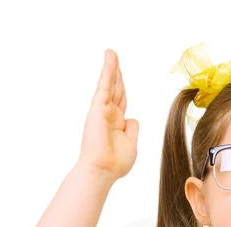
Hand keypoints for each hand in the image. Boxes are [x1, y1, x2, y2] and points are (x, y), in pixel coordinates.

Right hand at [78, 49, 138, 180]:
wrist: (102, 171)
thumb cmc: (115, 163)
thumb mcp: (131, 145)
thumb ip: (132, 129)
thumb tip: (132, 118)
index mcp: (116, 123)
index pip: (121, 100)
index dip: (122, 88)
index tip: (121, 76)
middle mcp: (108, 115)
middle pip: (115, 89)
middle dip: (116, 73)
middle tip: (114, 57)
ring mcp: (102, 111)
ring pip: (109, 84)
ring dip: (110, 68)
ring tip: (111, 52)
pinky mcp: (97, 109)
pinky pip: (104, 87)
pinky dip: (107, 73)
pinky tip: (110, 60)